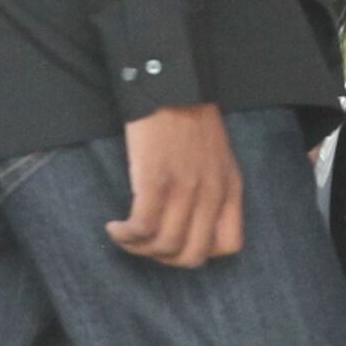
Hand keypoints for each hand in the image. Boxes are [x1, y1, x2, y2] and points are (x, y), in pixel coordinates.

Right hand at [108, 104, 244, 267]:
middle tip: (145, 243)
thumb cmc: (190, 122)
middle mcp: (212, 194)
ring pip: (164, 247)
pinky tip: (114, 227)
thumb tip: (195, 224)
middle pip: (192, 256)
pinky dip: (124, 236)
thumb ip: (214, 190)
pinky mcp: (155, 181)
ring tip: (125, 234)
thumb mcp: (219, 160)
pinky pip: (141, 228)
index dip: (200, 252)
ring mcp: (185, 189)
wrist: (172, 87)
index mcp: (230, 189)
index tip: (177, 240)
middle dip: (164, 259)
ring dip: (138, 249)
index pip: (229, 246)